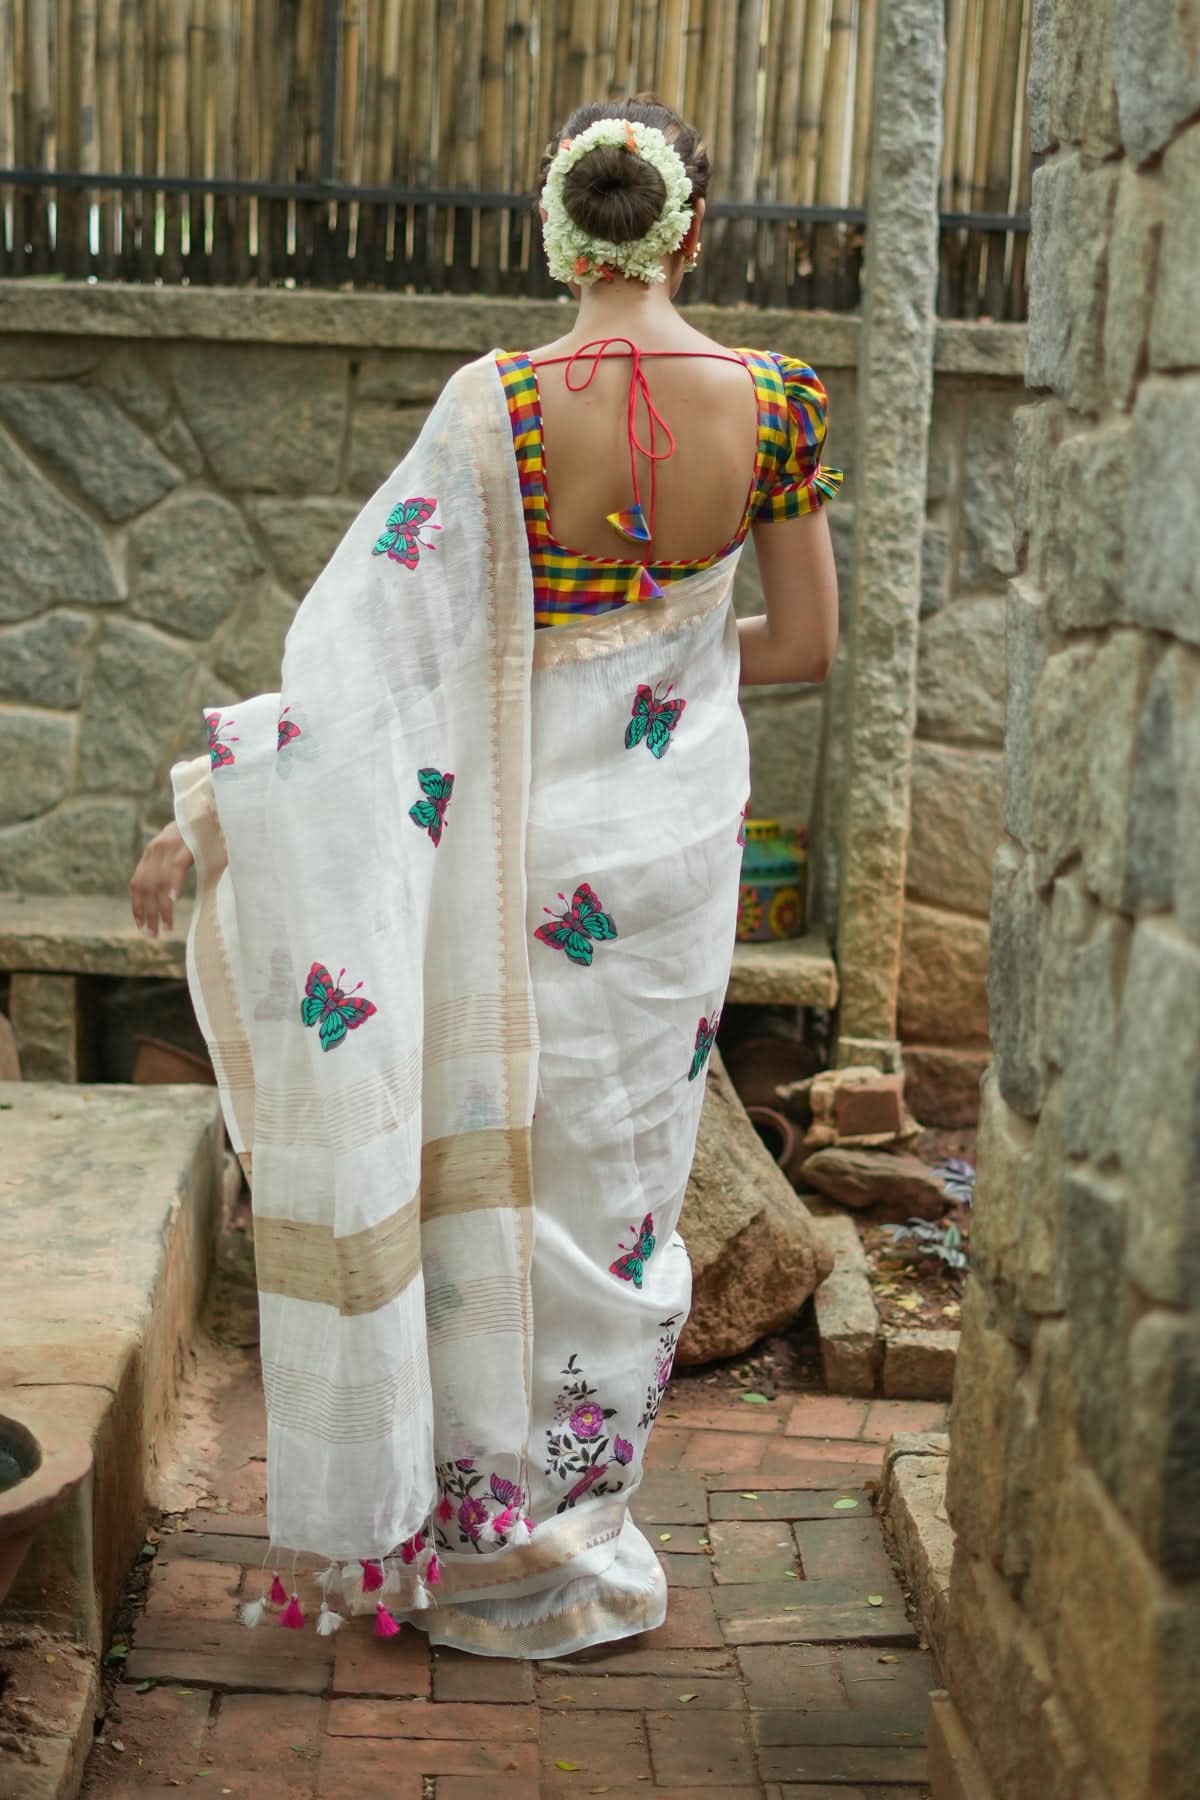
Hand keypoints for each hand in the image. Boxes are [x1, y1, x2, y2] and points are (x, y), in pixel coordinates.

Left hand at [130, 822, 193, 938]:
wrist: (211, 807)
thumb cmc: (202, 832)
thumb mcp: (181, 847)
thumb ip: (172, 864)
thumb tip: (170, 890)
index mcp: (153, 850)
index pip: (137, 883)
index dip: (137, 905)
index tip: (140, 924)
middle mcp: (156, 848)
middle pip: (145, 887)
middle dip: (147, 914)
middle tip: (151, 935)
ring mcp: (170, 846)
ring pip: (159, 883)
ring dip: (160, 909)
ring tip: (164, 928)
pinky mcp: (186, 845)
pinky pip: (176, 868)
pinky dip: (173, 885)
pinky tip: (173, 901)